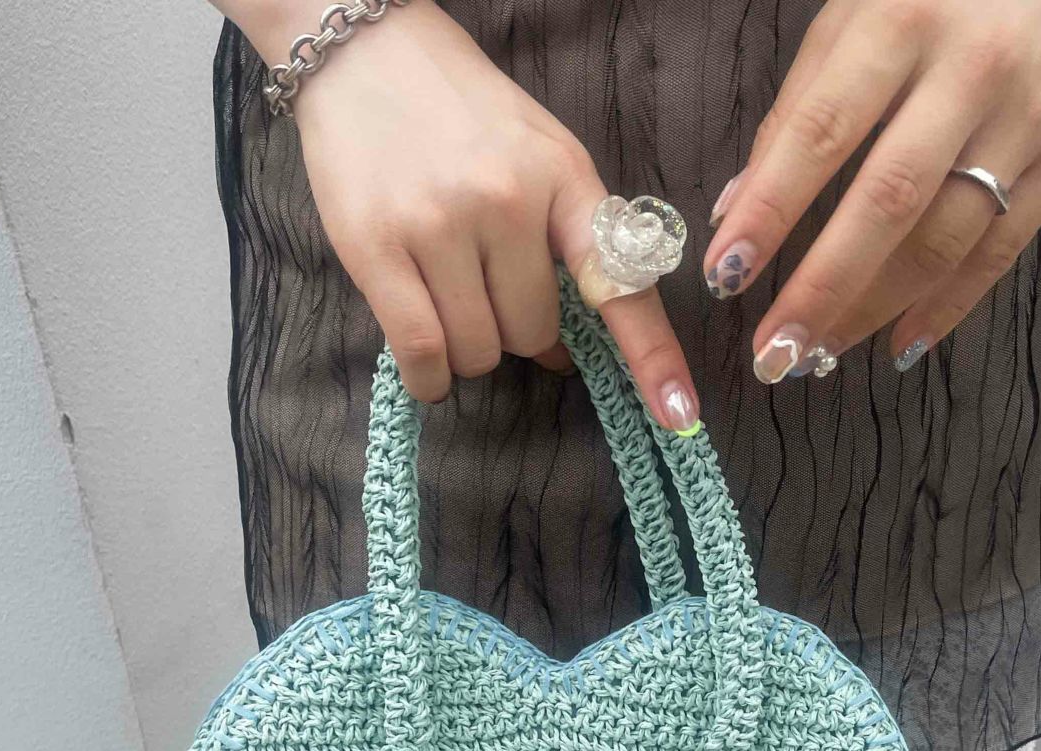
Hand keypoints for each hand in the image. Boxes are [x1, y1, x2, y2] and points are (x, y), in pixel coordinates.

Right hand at [223, 0, 697, 429]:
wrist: (363, 47)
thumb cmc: (460, 113)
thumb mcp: (538, 154)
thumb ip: (564, 243)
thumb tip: (560, 354)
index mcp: (563, 178)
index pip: (619, 283)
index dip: (652, 357)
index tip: (677, 413)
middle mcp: (508, 200)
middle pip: (531, 334)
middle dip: (514, 333)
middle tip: (485, 293)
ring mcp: (440, 224)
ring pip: (478, 351)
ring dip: (467, 351)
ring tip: (446, 299)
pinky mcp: (376, 247)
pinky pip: (421, 352)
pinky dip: (430, 379)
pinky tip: (429, 369)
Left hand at [701, 0, 1040, 380]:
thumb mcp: (852, 19)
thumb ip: (795, 112)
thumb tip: (734, 212)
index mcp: (902, 20)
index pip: (820, 132)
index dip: (769, 212)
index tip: (724, 277)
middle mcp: (973, 69)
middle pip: (888, 201)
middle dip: (823, 289)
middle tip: (773, 355)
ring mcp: (1028, 117)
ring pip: (944, 240)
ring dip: (874, 310)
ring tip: (820, 353)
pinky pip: (999, 253)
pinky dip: (945, 309)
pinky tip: (897, 344)